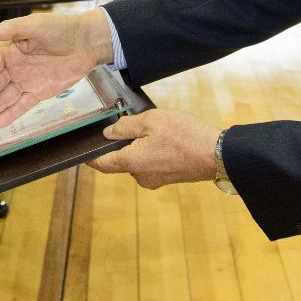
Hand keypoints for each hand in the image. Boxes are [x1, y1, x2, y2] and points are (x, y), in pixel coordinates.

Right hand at [0, 8, 112, 131]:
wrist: (87, 42)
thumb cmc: (61, 28)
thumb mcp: (34, 25)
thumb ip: (11, 30)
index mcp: (8, 51)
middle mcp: (13, 68)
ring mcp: (26, 81)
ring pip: (3, 100)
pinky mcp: (39, 92)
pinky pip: (21, 105)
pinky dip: (9, 115)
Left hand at [90, 109, 219, 189]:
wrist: (217, 154)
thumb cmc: (184, 135)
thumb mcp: (152, 120)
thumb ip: (126, 126)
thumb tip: (108, 132)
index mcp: (132, 162)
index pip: (102, 164)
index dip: (91, 157)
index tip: (83, 151)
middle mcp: (140, 176)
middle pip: (121, 160)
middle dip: (122, 144)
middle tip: (130, 124)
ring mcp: (154, 180)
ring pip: (137, 162)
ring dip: (139, 147)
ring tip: (155, 130)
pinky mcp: (167, 179)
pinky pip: (151, 165)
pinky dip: (152, 153)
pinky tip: (165, 140)